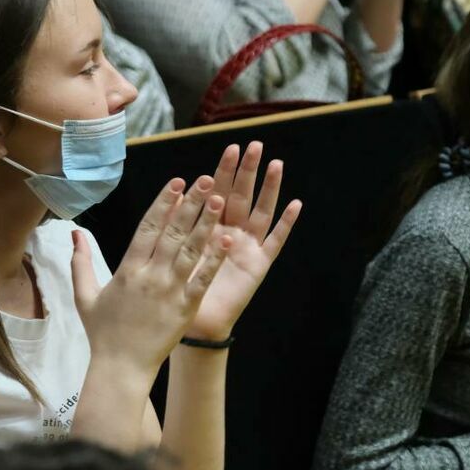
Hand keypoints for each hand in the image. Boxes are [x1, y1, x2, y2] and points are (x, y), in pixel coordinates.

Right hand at [71, 177, 231, 379]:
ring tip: (219, 200)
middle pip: (173, 231)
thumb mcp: (84, 295)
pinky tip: (226, 241)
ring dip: (205, 223)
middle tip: (206, 179)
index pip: (148, 227)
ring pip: (190, 250)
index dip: (163, 202)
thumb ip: (80, 262)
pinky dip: (214, 260)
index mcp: (127, 269)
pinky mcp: (185, 308)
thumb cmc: (102, 333)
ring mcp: (169, 291)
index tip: (177, 182)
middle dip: (190, 203)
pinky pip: (202, 279)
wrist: (120, 368)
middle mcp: (150, 275)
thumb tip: (75, 233)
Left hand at [185, 142, 301, 340]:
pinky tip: (295, 204)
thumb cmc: (181, 287)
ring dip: (269, 189)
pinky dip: (285, 224)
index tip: (230, 147)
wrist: (194, 323)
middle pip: (242, 195)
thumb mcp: (174, 252)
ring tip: (276, 164)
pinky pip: (275, 242)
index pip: (218, 192)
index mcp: (209, 226)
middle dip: (248, 171)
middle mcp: (231, 231)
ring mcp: (247, 246)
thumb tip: (175, 194)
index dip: (224, 171)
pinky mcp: (259, 264)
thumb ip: (175, 224)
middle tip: (255, 145)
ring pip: (261, 211)